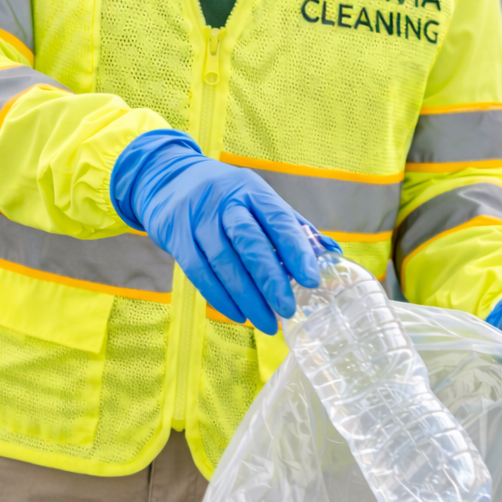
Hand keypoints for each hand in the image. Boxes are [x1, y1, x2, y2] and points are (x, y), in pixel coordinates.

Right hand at [110, 129, 336, 333]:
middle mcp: (225, 201)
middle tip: (287, 310)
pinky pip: (198, 272)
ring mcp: (197, 218)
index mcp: (252, 191)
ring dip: (246, 298)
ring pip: (224, 263)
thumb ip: (293, 226)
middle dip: (270, 280)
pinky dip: (219, 297)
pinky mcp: (175, 236)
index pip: (279, 221)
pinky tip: (237, 315)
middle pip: (250, 243)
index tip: (311, 281)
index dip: (296, 251)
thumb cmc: (225, 196)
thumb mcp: (258, 199)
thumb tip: (333, 253)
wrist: (168, 178)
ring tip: (266, 323)